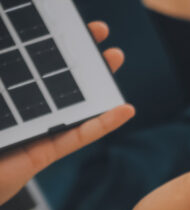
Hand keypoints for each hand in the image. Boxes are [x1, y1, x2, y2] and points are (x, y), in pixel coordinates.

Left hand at [0, 22, 133, 204]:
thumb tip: (5, 62)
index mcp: (3, 95)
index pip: (25, 65)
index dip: (43, 43)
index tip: (61, 22)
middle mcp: (18, 109)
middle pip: (52, 77)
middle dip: (76, 54)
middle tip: (97, 33)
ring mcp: (34, 129)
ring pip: (71, 102)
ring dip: (97, 82)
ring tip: (115, 58)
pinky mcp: (46, 152)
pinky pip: (79, 136)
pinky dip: (103, 124)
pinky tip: (123, 110)